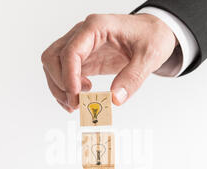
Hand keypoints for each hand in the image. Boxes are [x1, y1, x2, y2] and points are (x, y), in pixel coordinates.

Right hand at [41, 13, 176, 111]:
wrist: (154, 33)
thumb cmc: (152, 37)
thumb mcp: (150, 57)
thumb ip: (133, 78)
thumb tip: (115, 99)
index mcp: (97, 27)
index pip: (71, 51)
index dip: (69, 76)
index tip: (76, 96)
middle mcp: (83, 34)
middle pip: (53, 57)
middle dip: (60, 83)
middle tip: (76, 103)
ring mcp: (80, 46)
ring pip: (52, 65)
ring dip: (58, 88)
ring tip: (77, 104)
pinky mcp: (83, 58)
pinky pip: (63, 72)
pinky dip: (64, 89)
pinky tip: (78, 99)